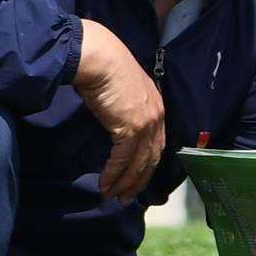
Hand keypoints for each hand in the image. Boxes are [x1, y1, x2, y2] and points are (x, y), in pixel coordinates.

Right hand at [75, 21, 167, 198]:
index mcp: (157, 107)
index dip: (146, 166)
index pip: (156, 145)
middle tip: (125, 197)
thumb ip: (125, 107)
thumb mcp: (122, 90)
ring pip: (138, 164)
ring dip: (124, 183)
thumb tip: (115, 122)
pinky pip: (122, 160)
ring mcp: (146, 124)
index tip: (136, 181)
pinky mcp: (131, 128)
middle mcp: (157, 117)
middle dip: (138, 181)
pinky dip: (113, 174)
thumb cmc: (105, 67)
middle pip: (151, 158)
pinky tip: (105, 184)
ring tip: (112, 196)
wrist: (99, 57)